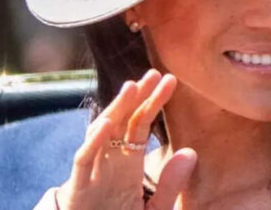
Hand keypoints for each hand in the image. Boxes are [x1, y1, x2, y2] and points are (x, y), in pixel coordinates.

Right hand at [55, 70, 196, 209]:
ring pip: (103, 132)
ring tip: (132, 87)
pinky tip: (108, 122)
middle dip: (138, 96)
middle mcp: (110, 159)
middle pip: (124, 120)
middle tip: (155, 73)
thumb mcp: (154, 208)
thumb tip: (191, 152)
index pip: (141, 124)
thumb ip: (171, 184)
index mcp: (128, 161)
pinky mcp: (79, 186)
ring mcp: (94, 170)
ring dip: (117, 109)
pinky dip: (94, 141)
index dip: (154, 102)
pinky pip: (85, 159)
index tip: (170, 81)